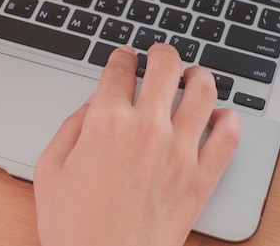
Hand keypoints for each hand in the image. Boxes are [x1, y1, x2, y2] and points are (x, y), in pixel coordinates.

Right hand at [33, 43, 241, 245]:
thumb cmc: (73, 226)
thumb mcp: (50, 169)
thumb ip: (71, 126)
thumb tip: (93, 103)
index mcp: (106, 121)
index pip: (120, 69)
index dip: (121, 56)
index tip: (124, 56)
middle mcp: (147, 127)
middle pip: (166, 67)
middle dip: (162, 52)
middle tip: (159, 54)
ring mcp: (179, 151)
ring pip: (203, 92)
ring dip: (199, 75)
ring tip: (195, 75)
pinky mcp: (201, 179)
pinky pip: (228, 137)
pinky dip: (228, 120)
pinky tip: (220, 116)